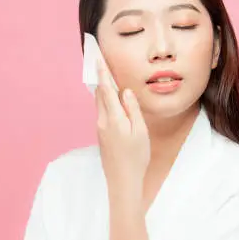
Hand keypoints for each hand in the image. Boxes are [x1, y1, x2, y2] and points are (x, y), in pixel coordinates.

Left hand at [95, 59, 149, 196]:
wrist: (122, 180)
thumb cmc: (136, 157)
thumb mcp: (140, 131)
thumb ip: (132, 109)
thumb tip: (125, 92)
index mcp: (114, 118)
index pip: (106, 89)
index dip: (102, 73)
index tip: (98, 58)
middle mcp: (102, 121)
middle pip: (100, 94)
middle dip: (100, 78)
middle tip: (100, 62)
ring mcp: (100, 129)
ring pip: (100, 103)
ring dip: (103, 90)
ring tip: (107, 78)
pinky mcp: (101, 135)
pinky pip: (102, 113)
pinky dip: (106, 102)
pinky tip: (113, 102)